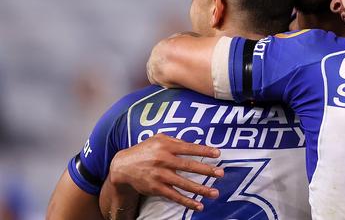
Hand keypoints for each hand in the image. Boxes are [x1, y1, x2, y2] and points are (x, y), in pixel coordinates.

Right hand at [109, 134, 223, 211]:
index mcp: (166, 146)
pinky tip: (198, 205)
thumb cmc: (145, 150)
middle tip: (221, 173)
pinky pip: (174, 196)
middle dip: (206, 170)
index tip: (218, 153)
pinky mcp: (156, 188)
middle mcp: (163, 160)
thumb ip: (176, 141)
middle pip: (188, 166)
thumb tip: (194, 144)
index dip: (204, 151)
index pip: (188, 148)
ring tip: (214, 193)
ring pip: (183, 183)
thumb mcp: (158, 139)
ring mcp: (160, 175)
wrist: (123, 166)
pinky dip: (187, 201)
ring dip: (200, 189)